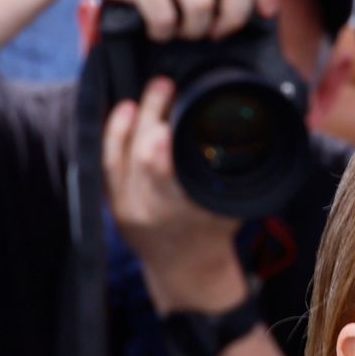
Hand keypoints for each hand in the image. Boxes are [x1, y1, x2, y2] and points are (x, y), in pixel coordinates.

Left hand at [103, 77, 242, 310]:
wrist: (186, 271)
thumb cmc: (215, 234)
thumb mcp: (234, 206)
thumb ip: (236, 175)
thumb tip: (251, 133)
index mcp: (182, 213)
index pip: (163, 171)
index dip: (163, 141)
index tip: (176, 108)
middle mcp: (148, 210)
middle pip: (139, 156)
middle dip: (151, 114)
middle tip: (166, 85)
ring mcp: (125, 206)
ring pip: (118, 155)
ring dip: (130, 119)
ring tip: (148, 92)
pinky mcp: (111, 202)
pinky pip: (104, 163)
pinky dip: (112, 134)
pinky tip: (124, 110)